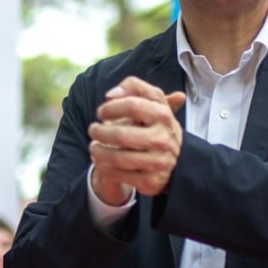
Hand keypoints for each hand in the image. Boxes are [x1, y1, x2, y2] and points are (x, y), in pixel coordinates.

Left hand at [87, 76, 186, 201]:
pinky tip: (100, 161)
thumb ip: (134, 87)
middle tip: (92, 130)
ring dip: (97, 151)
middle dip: (99, 132)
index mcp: (164, 116)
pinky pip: (118, 175)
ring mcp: (158, 162)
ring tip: (93, 146)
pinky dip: (103, 167)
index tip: (101, 112)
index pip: (132, 106)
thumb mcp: (152, 101)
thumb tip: (110, 94)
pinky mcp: (151, 181)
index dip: (111, 108)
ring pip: (117, 158)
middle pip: (121, 135)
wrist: (175, 159)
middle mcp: (163, 139)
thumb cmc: (155, 123)